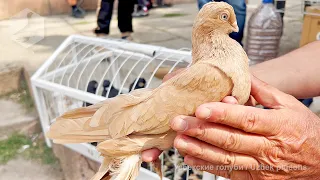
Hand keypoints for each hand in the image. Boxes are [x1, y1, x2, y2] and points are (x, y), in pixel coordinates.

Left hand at [170, 76, 319, 178]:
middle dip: (201, 131)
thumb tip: (241, 74)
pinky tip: (191, 158)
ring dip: (200, 150)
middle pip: (230, 139)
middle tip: (179, 122)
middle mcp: (268, 148)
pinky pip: (228, 173)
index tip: (200, 108)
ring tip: (179, 141)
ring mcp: (261, 167)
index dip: (222, 114)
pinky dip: (208, 166)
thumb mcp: (289, 104)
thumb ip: (263, 90)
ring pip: (226, 158)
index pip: (246, 119)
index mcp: (277, 125)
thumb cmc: (303, 130)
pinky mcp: (255, 179)